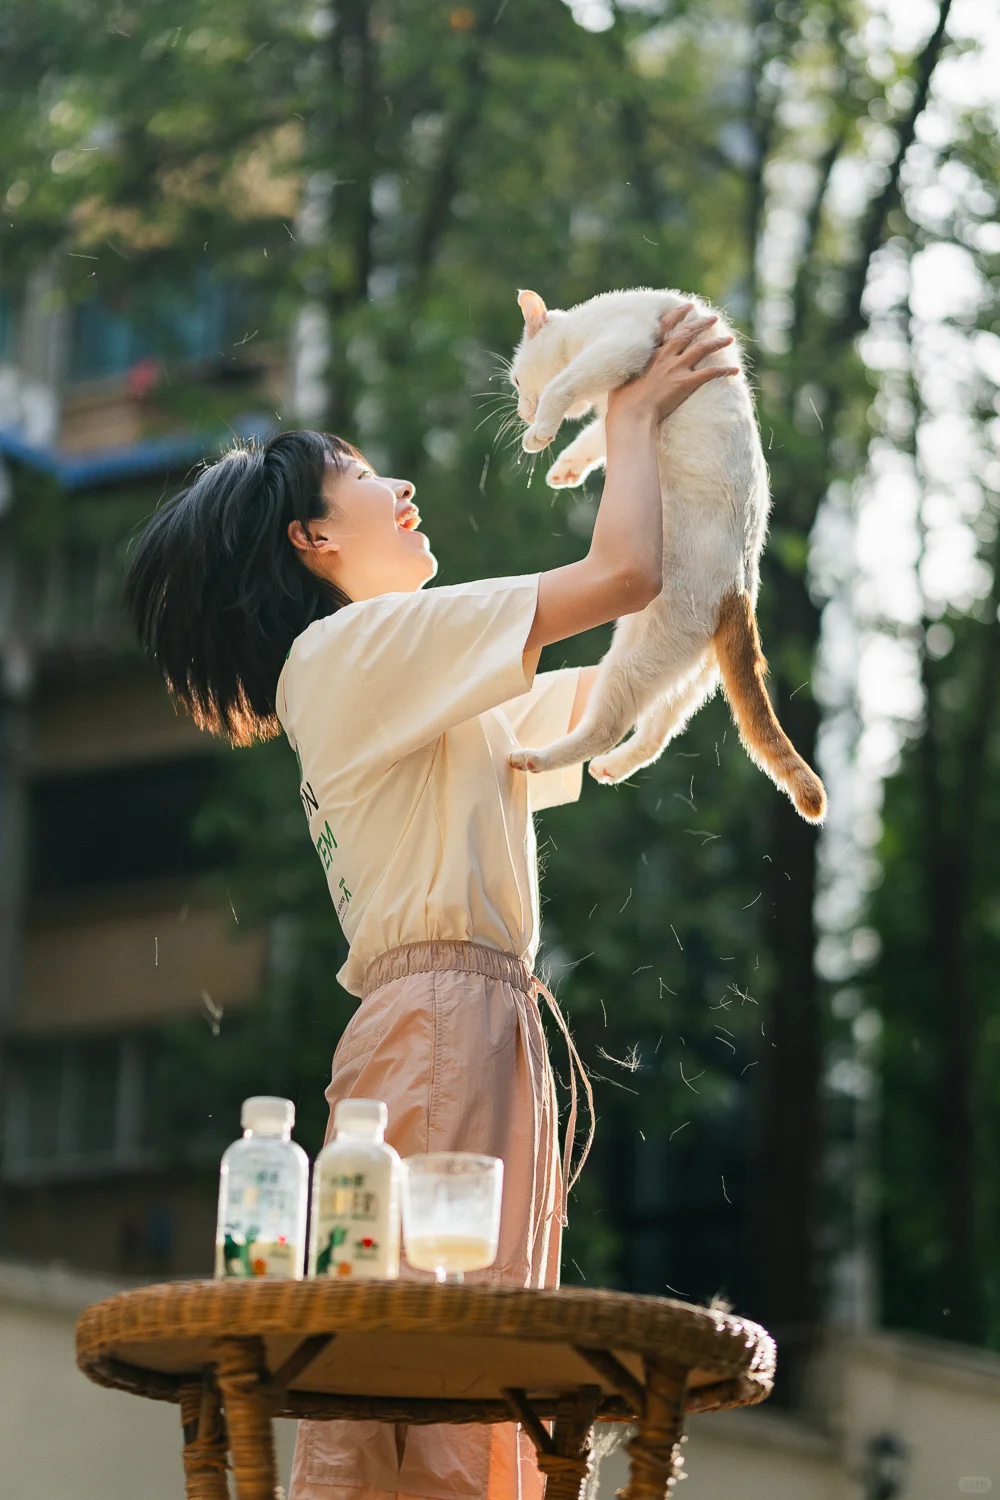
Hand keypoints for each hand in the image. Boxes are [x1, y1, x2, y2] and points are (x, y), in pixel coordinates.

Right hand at [606, 305, 738, 427]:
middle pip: (688, 333)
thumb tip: (631, 375)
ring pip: (702, 348)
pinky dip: (725, 371)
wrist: (631, 414)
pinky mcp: (686, 383)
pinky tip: (736, 371)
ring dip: (718, 342)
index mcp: (649, 353)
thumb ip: (632, 373)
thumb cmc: (622, 403)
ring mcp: (676, 368)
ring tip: (730, 339)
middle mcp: (665, 356)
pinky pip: (711, 373)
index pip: (666, 326)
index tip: (689, 306)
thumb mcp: (622, 380)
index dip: (679, 314)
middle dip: (702, 323)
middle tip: (713, 318)